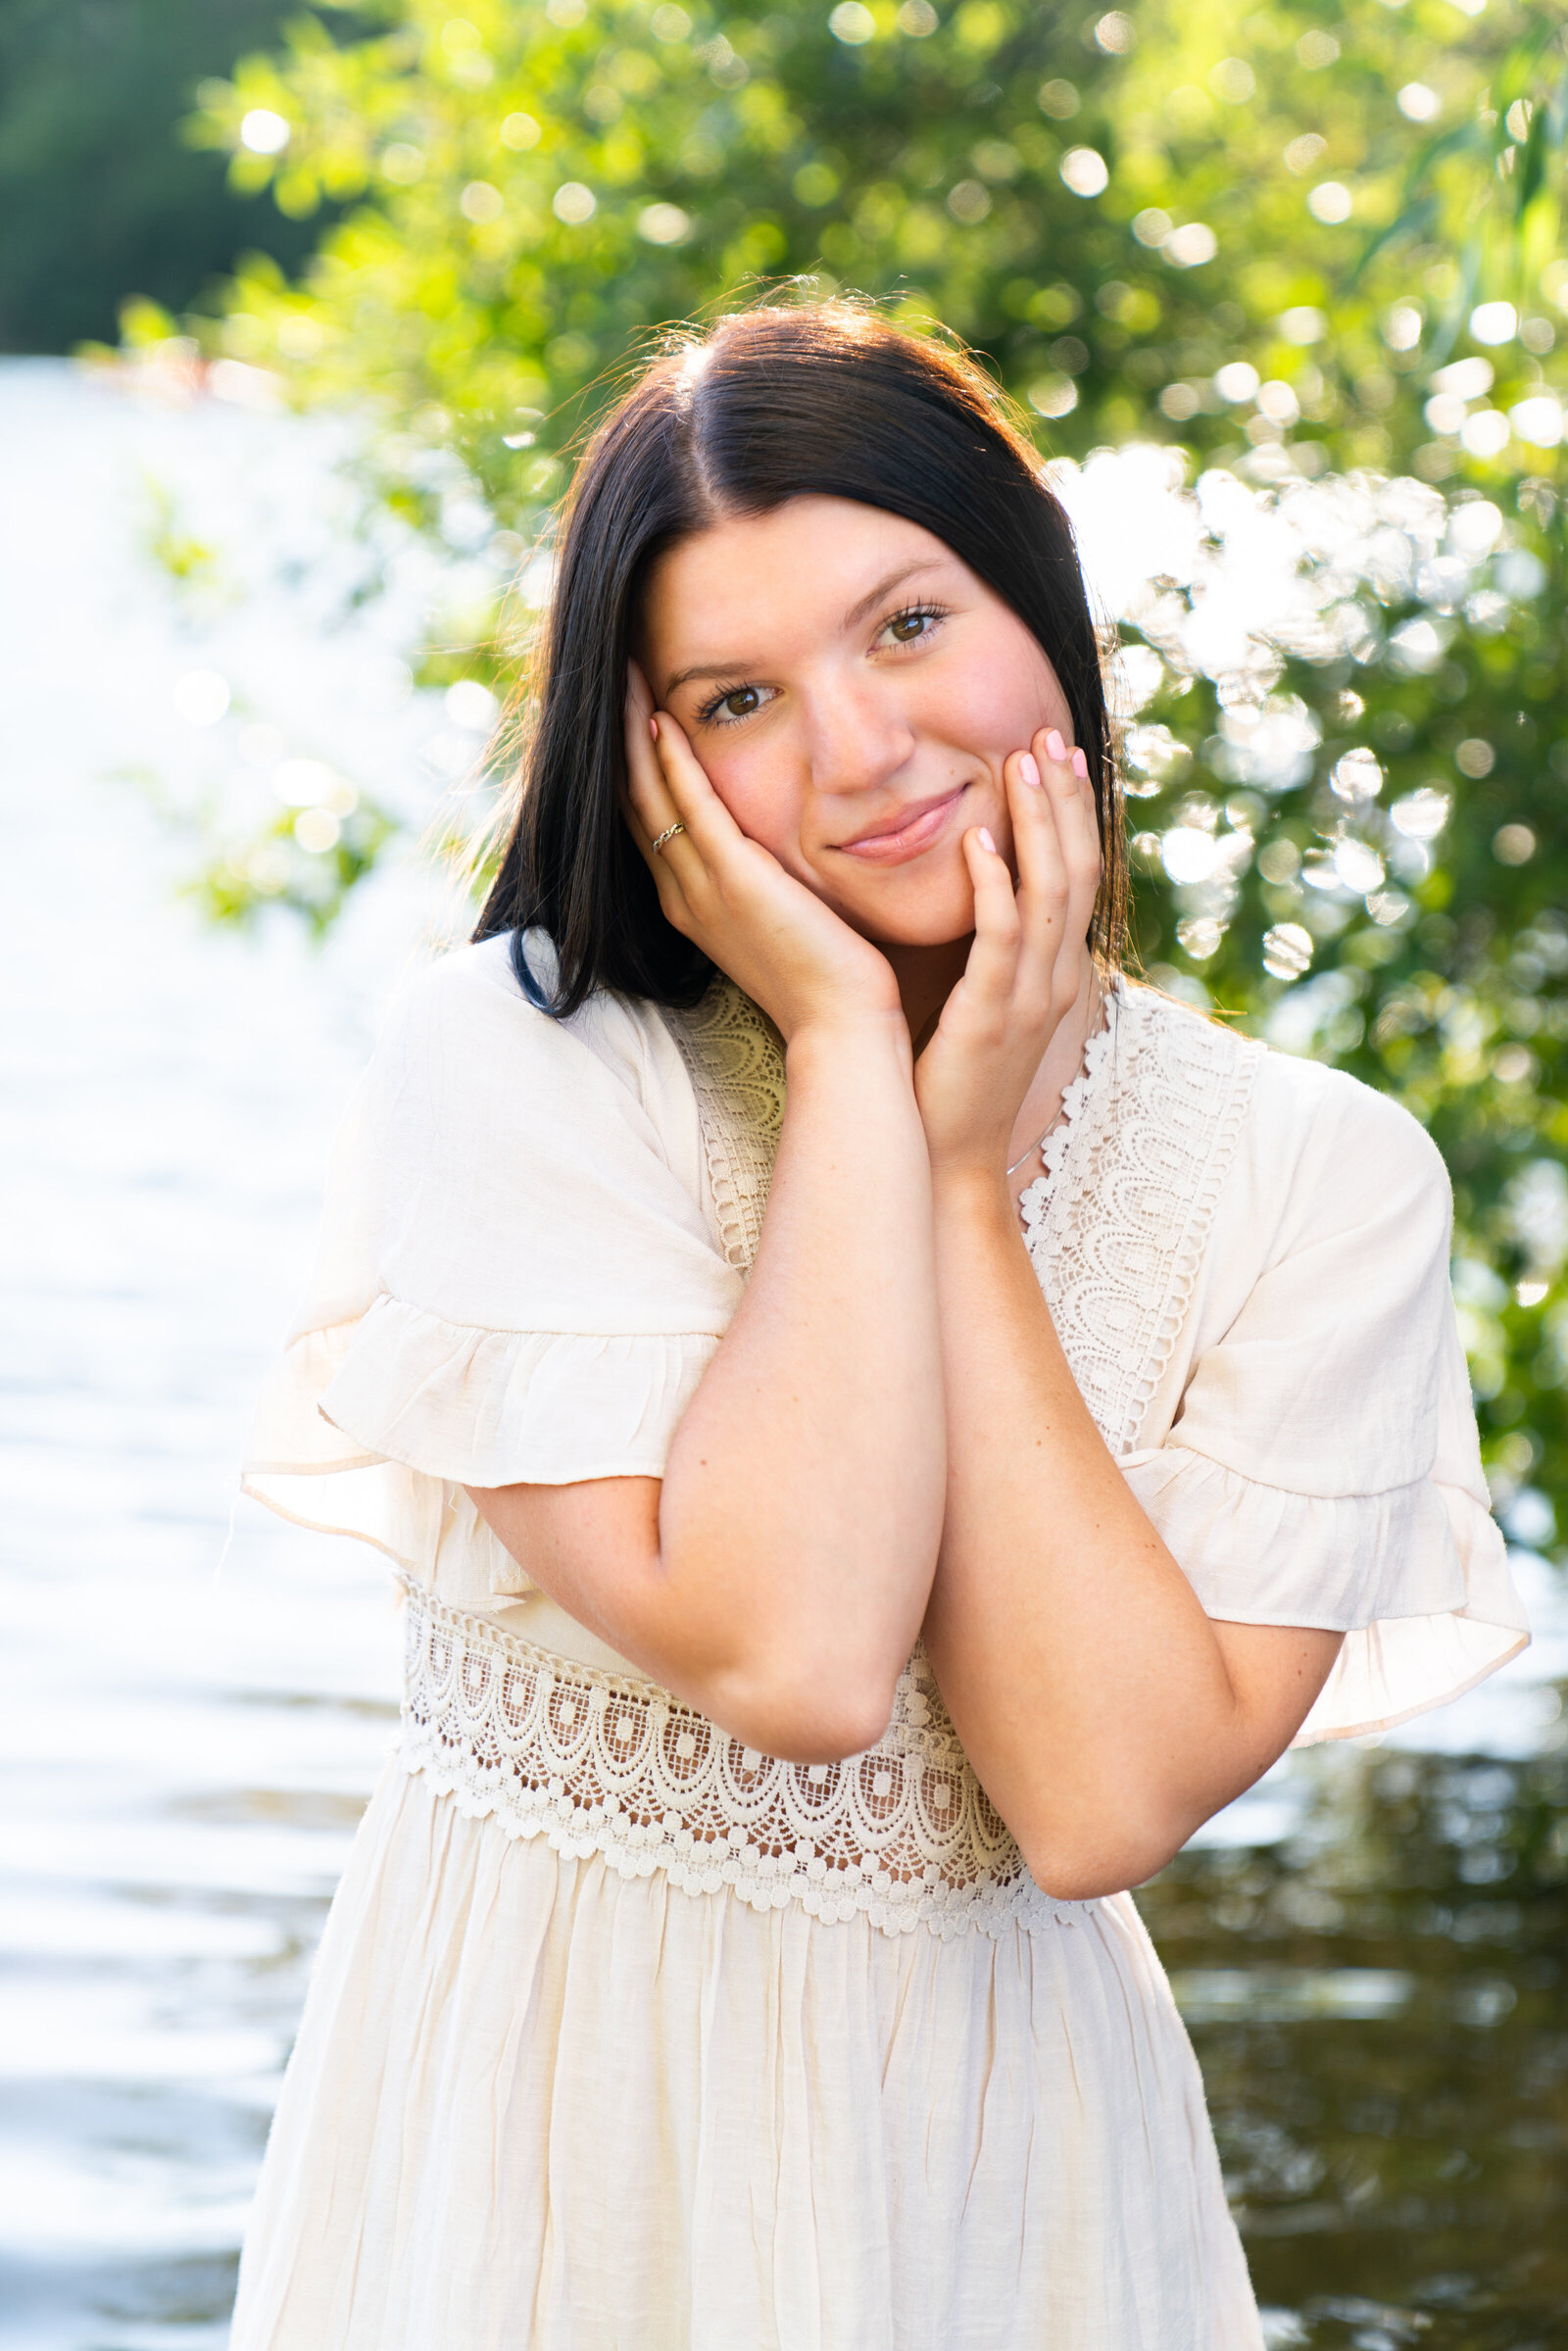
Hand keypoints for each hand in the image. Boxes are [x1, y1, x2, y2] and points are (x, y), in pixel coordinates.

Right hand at [623, 663, 900, 1042]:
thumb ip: (769, 880)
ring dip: (633, 733)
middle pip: (632, 802)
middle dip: (619, 738)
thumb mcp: (785, 920)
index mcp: (692, 904)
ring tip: (624, 675)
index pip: (647, 822)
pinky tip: (660, 719)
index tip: (628, 712)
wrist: (842, 1029)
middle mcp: (684, 896)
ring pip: (648, 797)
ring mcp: (704, 890)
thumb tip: (778, 847)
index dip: (630, 766)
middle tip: (612, 676)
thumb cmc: (828, 981)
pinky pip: (693, 808)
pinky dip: (673, 762)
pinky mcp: (737, 882)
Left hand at [912, 727, 1100, 1179]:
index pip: (1076, 874)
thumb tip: (973, 888)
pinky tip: (979, 841)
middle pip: (1075, 869)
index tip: (1055, 752)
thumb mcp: (982, 1002)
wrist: (949, 1160)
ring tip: (1019, 763)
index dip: (1070, 812)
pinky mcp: (991, 1018)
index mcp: (1055, 972)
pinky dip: (995, 886)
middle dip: (1062, 799)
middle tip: (1045, 733)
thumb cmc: (953, 1080)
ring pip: (1048, 893)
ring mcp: (1030, 999)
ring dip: (1036, 822)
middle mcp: (1056, 979)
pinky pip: (1002, 940)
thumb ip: (987, 948)